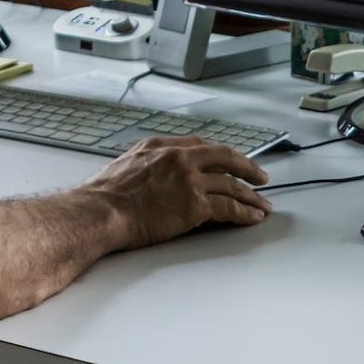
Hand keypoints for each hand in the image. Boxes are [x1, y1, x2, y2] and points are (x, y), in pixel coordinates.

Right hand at [83, 136, 271, 246]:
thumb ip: (146, 165)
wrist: (100, 211)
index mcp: (161, 146)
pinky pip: (229, 207)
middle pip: (225, 158)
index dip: (221, 155)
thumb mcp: (124, 166)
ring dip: (251, 196)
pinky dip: (245, 213)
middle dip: (247, 167)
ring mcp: (190, 180)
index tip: (231, 162)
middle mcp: (179, 158)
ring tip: (262, 205)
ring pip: (231, 184)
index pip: (201, 145)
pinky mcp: (195, 204)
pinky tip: (253, 217)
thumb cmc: (103, 197)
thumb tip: (153, 176)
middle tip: (261, 177)